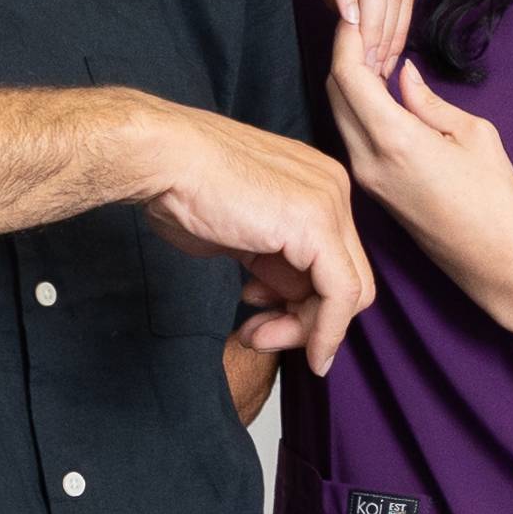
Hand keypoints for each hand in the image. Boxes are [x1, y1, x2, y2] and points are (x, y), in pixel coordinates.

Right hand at [127, 100, 374, 373]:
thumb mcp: (240, 235)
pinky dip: (327, 332)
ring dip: (305, 331)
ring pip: (349, 292)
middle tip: (258, 337)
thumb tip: (282, 295)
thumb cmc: (182, 188)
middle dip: (305, 321)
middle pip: (346, 278)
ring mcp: (330, 204)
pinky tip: (307, 354)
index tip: (260, 319)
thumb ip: (270, 260)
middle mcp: (332, 190)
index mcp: (315, 186)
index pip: (332, 260)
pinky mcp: (319, 225)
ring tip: (255, 337)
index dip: (302, 303)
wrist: (163, 159)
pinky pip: (341, 295)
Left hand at [326, 31, 512, 319]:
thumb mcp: (473, 135)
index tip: (356, 13)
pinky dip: (357, 107)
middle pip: (335, 93)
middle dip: (344, 55)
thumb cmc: (494, 197)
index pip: (348, 76)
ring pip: (339, 115)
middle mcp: (367, 159)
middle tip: (367, 28)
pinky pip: (351, 136)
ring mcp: (365, 177)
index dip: (347, 40)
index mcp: (393, 139)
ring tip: (376, 55)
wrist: (491, 261)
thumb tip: (402, 74)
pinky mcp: (371, 189)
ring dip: (349, 82)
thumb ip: (428, 102)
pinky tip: (378, 93)